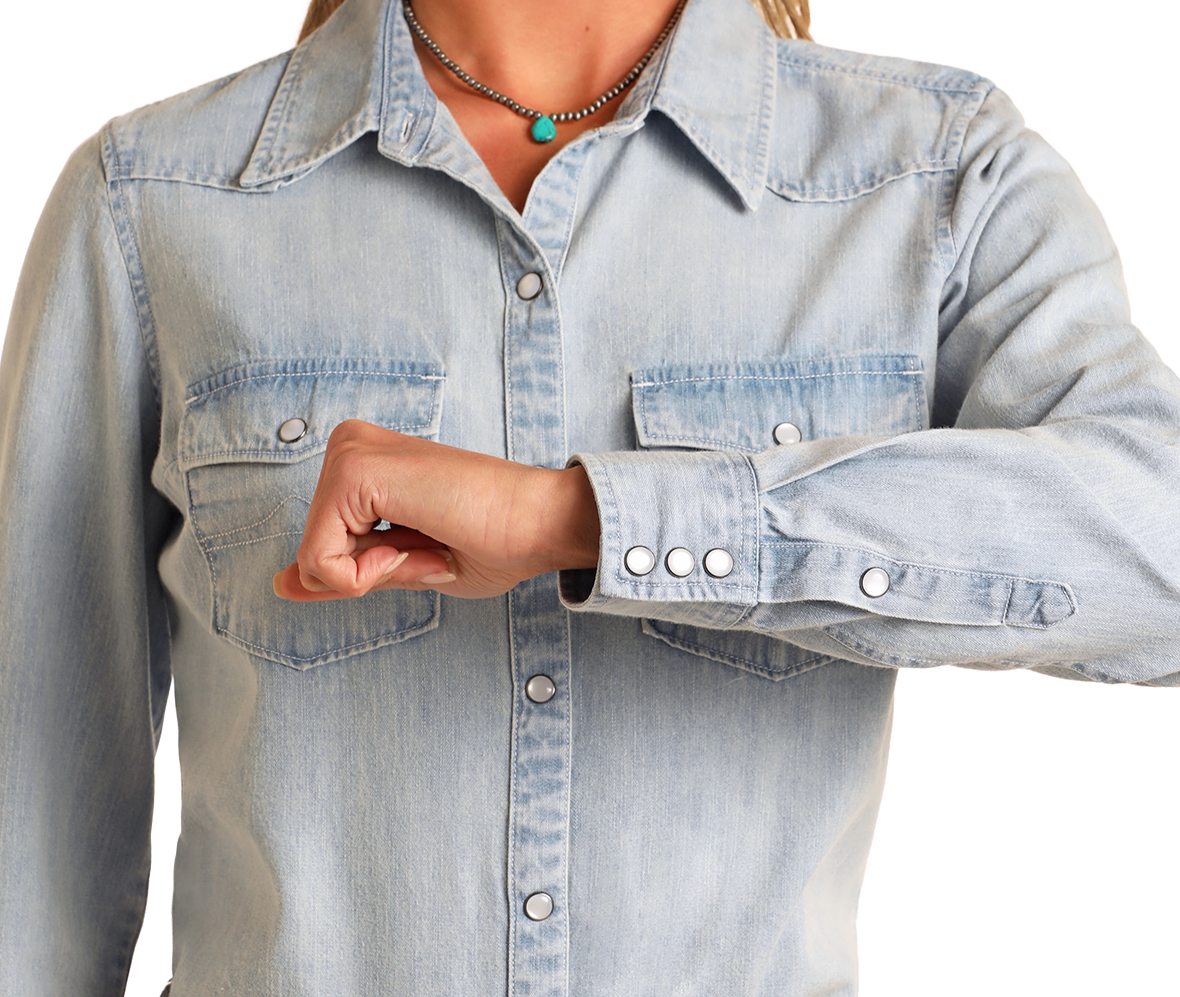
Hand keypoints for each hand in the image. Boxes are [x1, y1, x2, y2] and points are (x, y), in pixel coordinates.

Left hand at [272, 420, 599, 600]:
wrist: (540, 523)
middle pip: (312, 552)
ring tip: (431, 544)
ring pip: (313, 560)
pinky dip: (368, 576)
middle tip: (434, 549)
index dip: (373, 574)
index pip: (322, 545)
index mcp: (363, 462)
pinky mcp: (352, 472)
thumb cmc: (494, 541)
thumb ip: (345, 570)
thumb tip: (281, 585)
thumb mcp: (404, 563)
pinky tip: (418, 545)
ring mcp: (349, 454)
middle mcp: (350, 446)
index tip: (431, 550)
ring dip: (376, 575)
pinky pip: (321, 561)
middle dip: (371, 574)